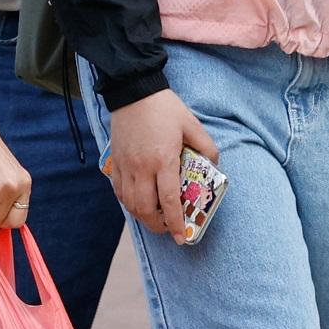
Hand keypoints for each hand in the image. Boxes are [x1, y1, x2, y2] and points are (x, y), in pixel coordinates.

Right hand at [104, 89, 219, 243]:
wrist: (133, 91)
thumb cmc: (165, 108)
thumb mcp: (192, 124)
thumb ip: (206, 146)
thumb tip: (214, 164)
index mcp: (163, 160)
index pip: (170, 200)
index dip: (175, 222)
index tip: (181, 238)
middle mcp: (141, 168)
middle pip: (145, 209)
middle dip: (157, 225)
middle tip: (168, 230)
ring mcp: (125, 166)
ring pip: (130, 203)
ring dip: (142, 216)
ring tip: (155, 218)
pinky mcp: (114, 162)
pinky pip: (118, 191)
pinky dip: (128, 202)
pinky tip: (138, 202)